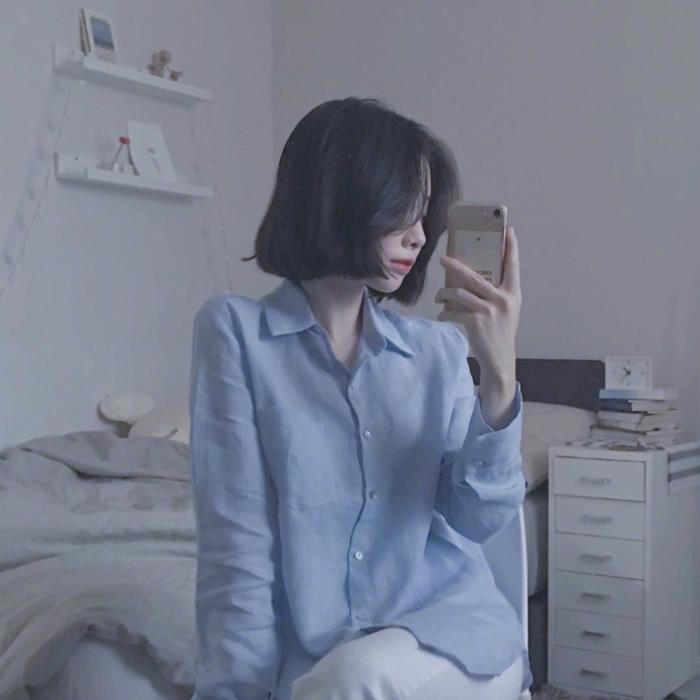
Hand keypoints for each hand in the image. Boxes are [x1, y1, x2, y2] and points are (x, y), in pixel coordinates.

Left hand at [435, 226, 521, 377]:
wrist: (499, 359)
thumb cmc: (499, 332)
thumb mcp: (506, 310)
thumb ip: (495, 293)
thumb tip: (470, 278)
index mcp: (513, 293)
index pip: (513, 265)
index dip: (511, 247)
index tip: (508, 230)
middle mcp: (503, 299)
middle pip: (474, 275)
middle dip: (455, 265)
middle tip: (443, 258)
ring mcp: (489, 311)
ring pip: (459, 292)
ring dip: (444, 293)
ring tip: (438, 296)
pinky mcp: (476, 322)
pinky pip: (454, 311)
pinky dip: (445, 312)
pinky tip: (443, 314)